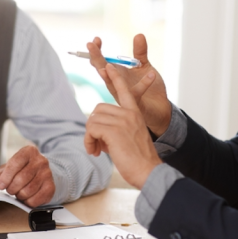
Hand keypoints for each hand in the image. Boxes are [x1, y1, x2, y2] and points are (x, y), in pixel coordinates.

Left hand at [0, 145, 54, 206]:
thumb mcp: (10, 168)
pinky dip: (27, 202)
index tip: (0, 185)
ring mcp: (47, 173)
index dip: (5, 177)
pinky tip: (26, 198)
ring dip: (19, 195)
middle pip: (21, 178)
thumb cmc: (23, 169)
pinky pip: (36, 199)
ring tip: (18, 192)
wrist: (42, 173)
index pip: (15, 163)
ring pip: (28, 190)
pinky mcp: (51, 186)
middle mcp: (41, 161)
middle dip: (11, 188)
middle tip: (10, 190)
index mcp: (29, 151)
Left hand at [85, 64, 161, 188]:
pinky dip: (88, 141)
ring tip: (96, 150)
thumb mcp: (130, 138)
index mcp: (135, 113)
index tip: (108, 67)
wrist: (149, 172)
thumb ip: (116, 129)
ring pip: (92, 120)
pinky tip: (95, 152)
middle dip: (93, 127)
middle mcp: (129, 113)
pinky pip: (91, 129)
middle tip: (97, 145)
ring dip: (89, 136)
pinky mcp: (114, 131)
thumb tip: (97, 131)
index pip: (124, 90)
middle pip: (98, 110)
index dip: (115, 78)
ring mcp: (122, 121)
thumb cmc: (139, 160)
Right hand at [87, 34, 171, 135]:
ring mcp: (123, 95)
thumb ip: (140, 52)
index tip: (96, 39)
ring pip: (112, 84)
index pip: (102, 62)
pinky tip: (151, 73)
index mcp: (116, 75)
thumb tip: (138, 34)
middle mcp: (116, 85)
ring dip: (109, 74)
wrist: (160, 110)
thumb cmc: (150, 89)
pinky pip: (136, 93)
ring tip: (107, 65)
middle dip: (96, 58)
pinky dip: (144, 83)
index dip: (97, 51)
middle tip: (90, 45)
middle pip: (101, 70)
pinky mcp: (134, 104)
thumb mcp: (144, 66)